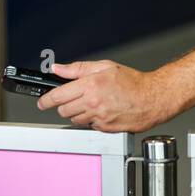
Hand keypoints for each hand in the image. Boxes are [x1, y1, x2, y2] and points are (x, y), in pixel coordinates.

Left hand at [36, 60, 172, 133]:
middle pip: (63, 110)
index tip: (42, 101)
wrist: (152, 98)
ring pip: (75, 120)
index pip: (58, 96)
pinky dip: (91, 120)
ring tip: (91, 102)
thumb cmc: (132, 81)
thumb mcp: (104, 67)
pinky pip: (89, 126)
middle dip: (63, 105)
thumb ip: (77, 69)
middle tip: (72, 98)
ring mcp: (98, 117)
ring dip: (77, 113)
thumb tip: (58, 68)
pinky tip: (101, 110)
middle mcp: (92, 103)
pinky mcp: (105, 128)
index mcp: (90, 85)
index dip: (46, 99)